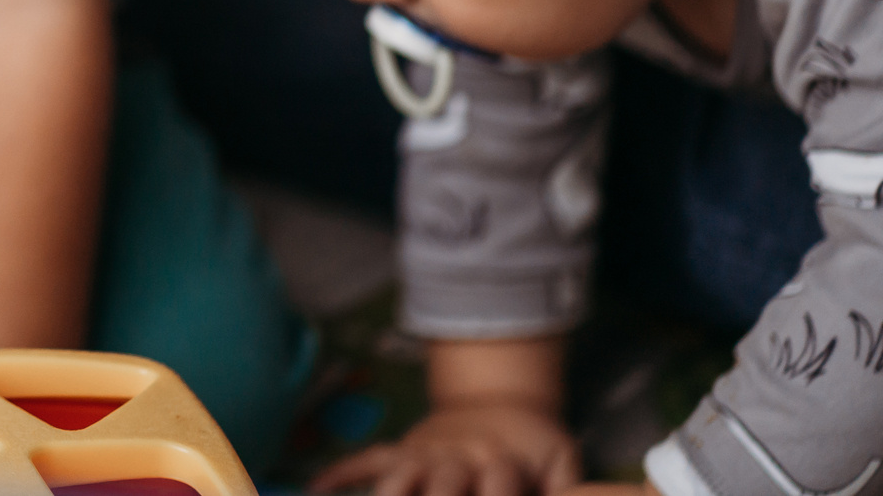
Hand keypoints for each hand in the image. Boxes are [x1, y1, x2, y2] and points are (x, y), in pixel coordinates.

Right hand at [311, 402, 582, 495]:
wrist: (503, 395)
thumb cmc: (535, 442)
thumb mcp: (562, 462)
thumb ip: (565, 489)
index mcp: (501, 460)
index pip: (500, 486)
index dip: (498, 494)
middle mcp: (457, 454)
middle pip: (440, 485)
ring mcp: (425, 450)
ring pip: (397, 474)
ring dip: (387, 493)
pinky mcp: (405, 448)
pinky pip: (369, 457)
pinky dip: (342, 472)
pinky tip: (317, 490)